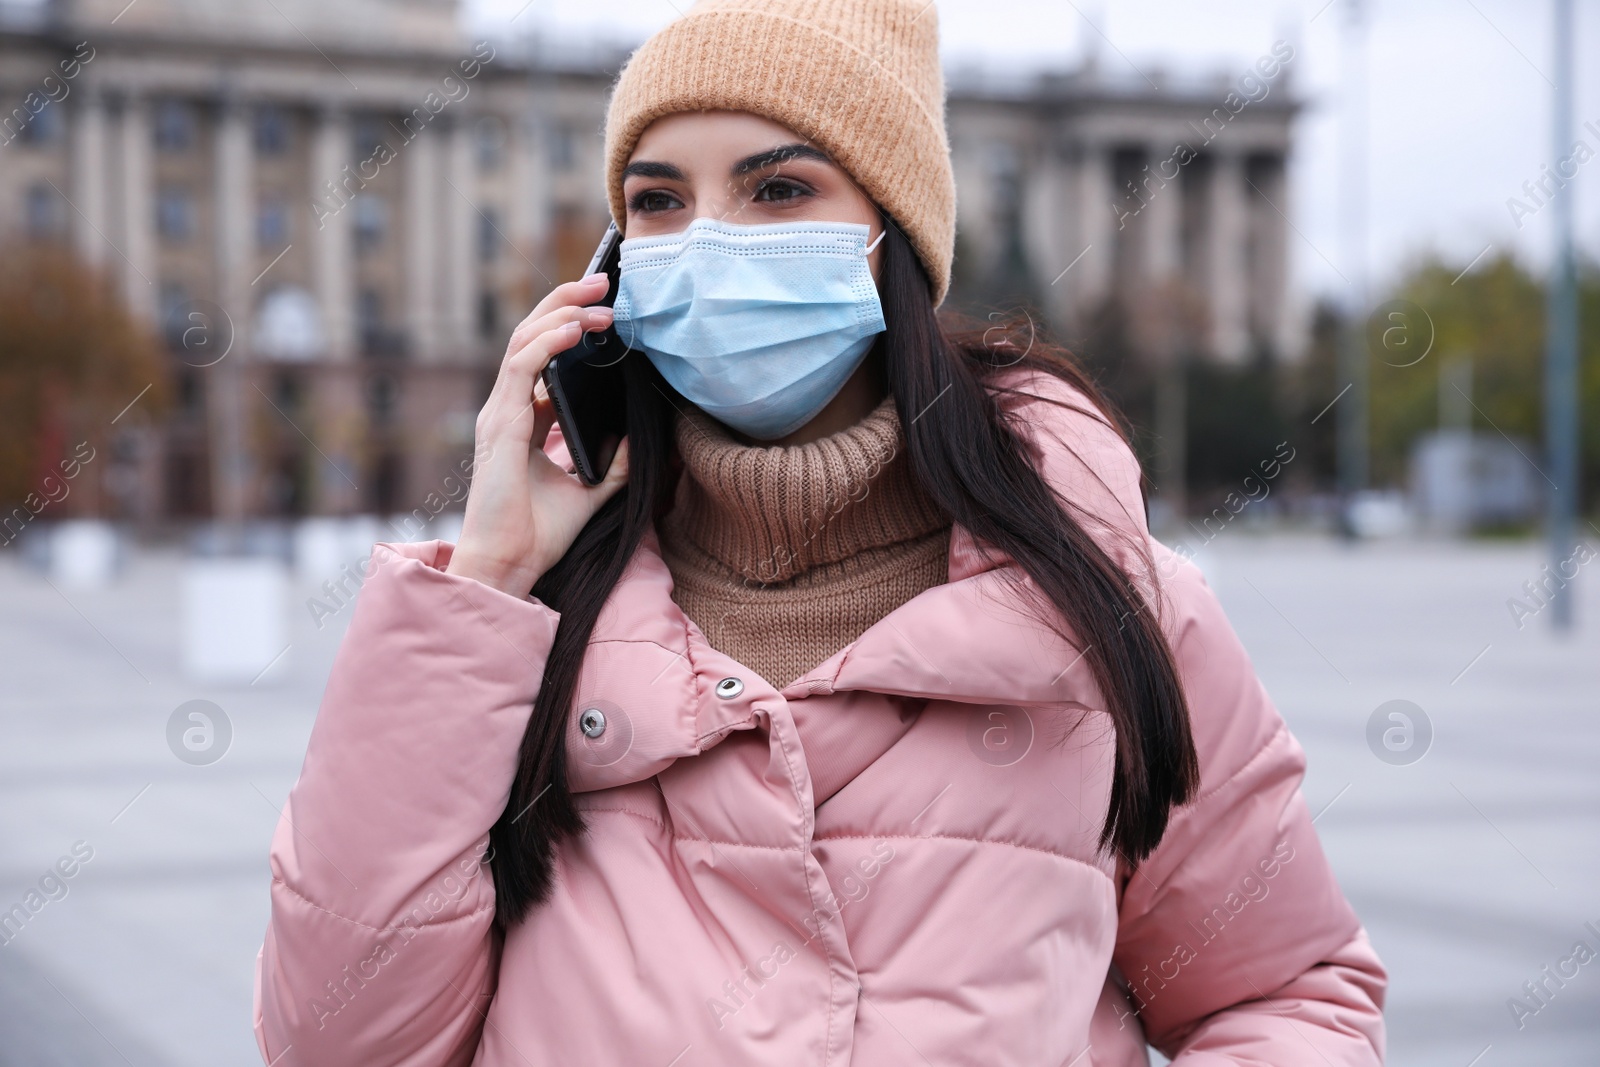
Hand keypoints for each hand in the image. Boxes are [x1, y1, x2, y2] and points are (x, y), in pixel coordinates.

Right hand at [445, 273, 628, 596]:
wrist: (510, 565)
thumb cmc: (539, 533)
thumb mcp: (593, 489)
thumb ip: (615, 461)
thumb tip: (640, 433)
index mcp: (525, 420)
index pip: (544, 355)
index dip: (571, 325)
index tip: (607, 308)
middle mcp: (509, 409)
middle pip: (533, 336)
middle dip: (567, 303)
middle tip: (605, 284)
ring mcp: (500, 413)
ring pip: (524, 341)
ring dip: (562, 313)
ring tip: (599, 300)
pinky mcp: (499, 424)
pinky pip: (521, 367)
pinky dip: (548, 342)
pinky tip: (576, 330)